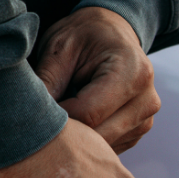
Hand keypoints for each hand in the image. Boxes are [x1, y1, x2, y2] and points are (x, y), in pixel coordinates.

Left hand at [35, 6, 159, 153]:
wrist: (110, 31)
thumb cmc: (83, 35)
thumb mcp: (60, 48)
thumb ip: (47, 80)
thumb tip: (31, 115)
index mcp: (133, 73)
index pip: (88, 114)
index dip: (58, 117)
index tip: (37, 110)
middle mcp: (147, 100)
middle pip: (97, 135)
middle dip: (66, 130)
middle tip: (42, 117)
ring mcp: (146, 119)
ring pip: (102, 145)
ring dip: (77, 136)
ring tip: (61, 110)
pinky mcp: (138, 131)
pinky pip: (107, 146)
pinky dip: (88, 138)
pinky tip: (76, 117)